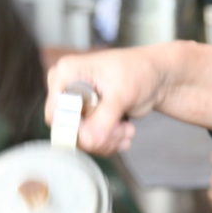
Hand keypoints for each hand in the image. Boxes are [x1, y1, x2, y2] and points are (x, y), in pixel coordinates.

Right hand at [46, 47, 168, 153]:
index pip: (55, 114)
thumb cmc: (139, 71)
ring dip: (108, 140)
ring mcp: (76, 105)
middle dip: (98, 136)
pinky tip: (125, 131)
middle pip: (69, 131)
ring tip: (127, 129)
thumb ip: (103, 119)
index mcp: (66, 74)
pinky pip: (91, 141)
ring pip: (81, 140)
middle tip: (122, 129)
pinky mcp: (87, 118)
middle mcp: (66, 90)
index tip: (102, 127)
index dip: (76, 128)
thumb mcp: (121, 94)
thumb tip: (87, 142)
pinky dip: (110, 142)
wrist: (155, 77)